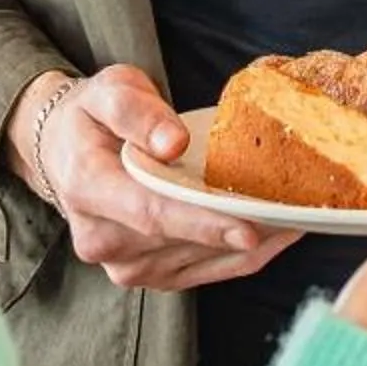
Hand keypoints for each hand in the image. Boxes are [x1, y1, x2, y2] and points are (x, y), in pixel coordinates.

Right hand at [4, 66, 300, 290]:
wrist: (66, 151)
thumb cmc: (93, 116)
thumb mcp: (109, 90)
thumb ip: (137, 111)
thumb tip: (171, 142)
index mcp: (88, 188)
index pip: (151, 212)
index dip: (202, 224)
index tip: (250, 229)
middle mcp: (102, 239)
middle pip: (181, 240)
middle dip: (240, 229)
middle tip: (300, 212)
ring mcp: (124, 264)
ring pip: (200, 261)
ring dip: (251, 244)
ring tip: (299, 216)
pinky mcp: (148, 274)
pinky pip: (205, 272)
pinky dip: (244, 257)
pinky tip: (280, 234)